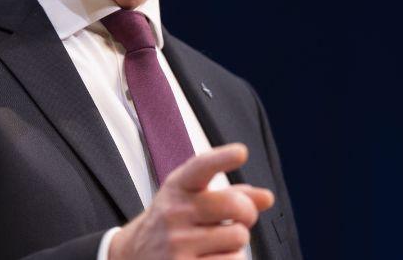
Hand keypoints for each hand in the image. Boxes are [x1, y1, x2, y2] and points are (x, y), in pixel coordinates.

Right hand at [108, 143, 273, 259]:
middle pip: (234, 205)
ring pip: (238, 237)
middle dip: (247, 212)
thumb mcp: (193, 198)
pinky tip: (211, 257)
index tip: (241, 152)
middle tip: (240, 218)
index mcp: (178, 187)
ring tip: (217, 242)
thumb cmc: (175, 222)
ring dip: (236, 242)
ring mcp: (177, 243)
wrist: (135, 254)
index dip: (222, 159)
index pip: (201, 167)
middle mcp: (175, 212)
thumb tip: (267, 198)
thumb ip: (232, 193)